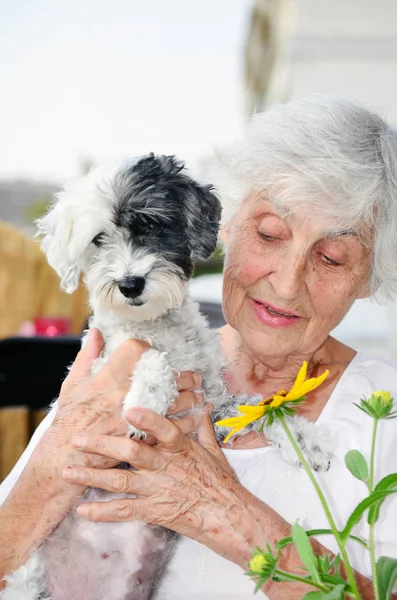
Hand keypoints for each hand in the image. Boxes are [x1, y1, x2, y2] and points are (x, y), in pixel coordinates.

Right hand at [42, 328, 202, 470]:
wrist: (67, 454)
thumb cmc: (70, 417)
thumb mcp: (73, 383)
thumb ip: (88, 355)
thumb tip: (97, 332)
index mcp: (107, 377)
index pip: (136, 349)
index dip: (146, 348)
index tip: (152, 354)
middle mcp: (124, 395)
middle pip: (163, 376)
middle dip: (182, 376)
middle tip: (193, 377)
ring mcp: (134, 417)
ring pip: (172, 402)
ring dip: (189, 398)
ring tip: (198, 396)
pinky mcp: (140, 437)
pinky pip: (170, 429)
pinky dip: (185, 424)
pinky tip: (194, 419)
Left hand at [62, 407, 241, 550]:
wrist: (227, 518)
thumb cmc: (222, 483)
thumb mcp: (214, 451)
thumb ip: (203, 429)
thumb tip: (203, 409)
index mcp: (181, 449)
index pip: (165, 430)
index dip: (148, 420)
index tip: (129, 409)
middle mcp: (165, 467)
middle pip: (132, 453)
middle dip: (103, 444)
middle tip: (79, 439)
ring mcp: (157, 490)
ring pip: (121, 481)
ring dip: (93, 476)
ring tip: (69, 471)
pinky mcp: (153, 510)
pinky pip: (124, 511)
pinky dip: (103, 512)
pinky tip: (83, 510)